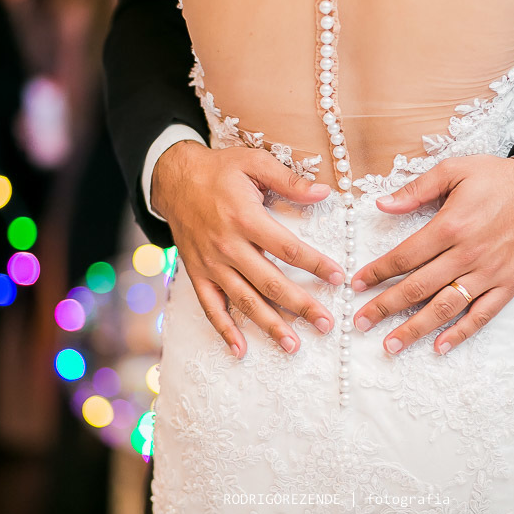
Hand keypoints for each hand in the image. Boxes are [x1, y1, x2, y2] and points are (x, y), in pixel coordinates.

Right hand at [153, 141, 345, 358]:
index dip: (316, 264)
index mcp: (245, 218)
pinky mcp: (197, 274)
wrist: (174, 179)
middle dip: (301, 306)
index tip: (338, 277)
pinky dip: (224, 330)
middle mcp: (228, 246)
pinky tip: (241, 350)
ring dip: (270, 326)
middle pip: (270, 282)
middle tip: (326, 324)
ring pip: (244, 301)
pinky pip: (211, 307)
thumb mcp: (254, 163)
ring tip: (293, 345)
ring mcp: (211, 264)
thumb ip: (289, 181)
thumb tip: (325, 193)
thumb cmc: (220, 170)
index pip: (288, 248)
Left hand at [350, 155, 513, 354]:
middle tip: (361, 322)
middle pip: (418, 287)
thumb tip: (382, 205)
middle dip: (385, 306)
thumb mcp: (455, 170)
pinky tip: (440, 347)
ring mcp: (489, 273)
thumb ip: (417, 189)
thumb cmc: (500, 178)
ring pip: (445, 307)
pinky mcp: (508, 285)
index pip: (405, 256)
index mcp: (451, 226)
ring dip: (416, 328)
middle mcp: (467, 254)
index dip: (378, 272)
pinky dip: (461, 333)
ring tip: (391, 345)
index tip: (357, 284)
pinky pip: (482, 315)